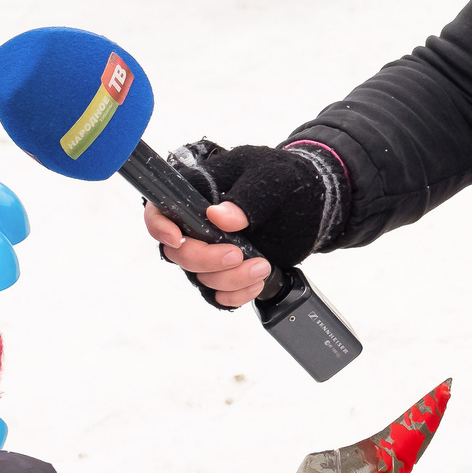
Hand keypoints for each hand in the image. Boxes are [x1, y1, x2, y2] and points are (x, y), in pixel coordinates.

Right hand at [144, 140, 342, 308]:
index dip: (159, 227)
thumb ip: (246, 197)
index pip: (161, 210)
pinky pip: (219, 294)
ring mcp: (212, 250)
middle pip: (179, 253)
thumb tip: (218, 216)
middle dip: (206, 259)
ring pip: (200, 277)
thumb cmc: (286, 178)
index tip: (178, 239)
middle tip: (238, 254)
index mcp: (198, 192)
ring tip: (263, 265)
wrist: (312, 203)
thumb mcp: (271, 177)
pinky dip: (236, 294)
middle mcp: (198, 225)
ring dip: (229, 279)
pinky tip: (258, 282)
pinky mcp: (229, 271)